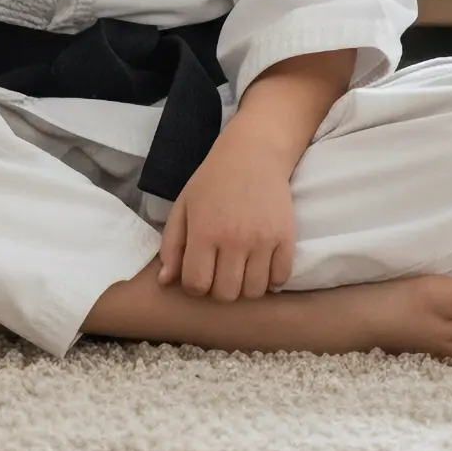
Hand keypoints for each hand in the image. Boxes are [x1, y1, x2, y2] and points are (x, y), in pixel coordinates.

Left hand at [157, 127, 294, 301]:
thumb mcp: (183, 207)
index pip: (197, 284)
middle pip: (226, 294)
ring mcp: (263, 241)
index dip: (194, 287)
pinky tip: (261, 266)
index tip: (198, 275)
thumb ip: (172, 246)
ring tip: (240, 270)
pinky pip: (280, 279)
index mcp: (204, 232)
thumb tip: (165, 282)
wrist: (253, 155)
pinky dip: (271, 279)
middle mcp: (234, 240)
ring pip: (254, 291)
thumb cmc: (212, 181)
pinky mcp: (286, 238)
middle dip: (219, 290)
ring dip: (245, 287)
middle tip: (219, 272)